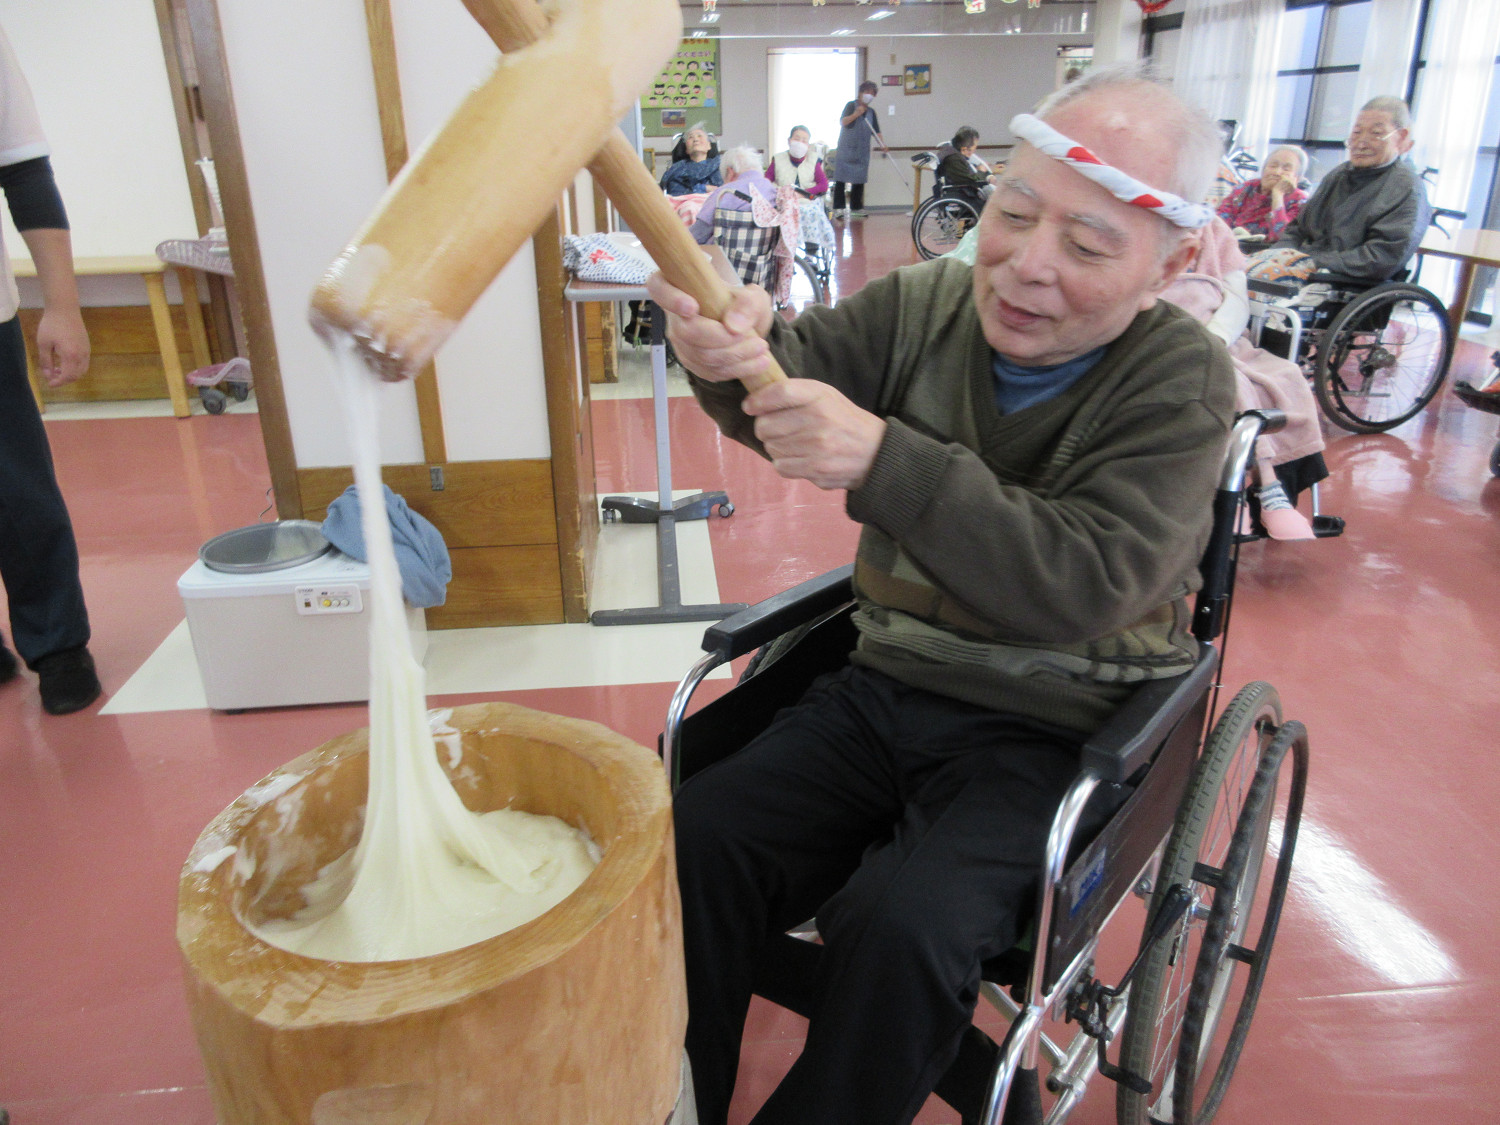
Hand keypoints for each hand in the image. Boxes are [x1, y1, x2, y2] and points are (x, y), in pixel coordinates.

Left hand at [35, 307, 89, 386]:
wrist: (65, 309)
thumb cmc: (51, 325)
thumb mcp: (44, 344)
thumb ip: (46, 361)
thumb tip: (48, 374)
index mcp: (71, 356)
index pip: (68, 376)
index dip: (59, 382)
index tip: (50, 384)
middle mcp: (82, 355)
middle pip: (77, 375)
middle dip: (65, 380)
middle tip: (52, 378)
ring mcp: (86, 351)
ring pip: (82, 370)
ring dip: (71, 374)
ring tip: (58, 370)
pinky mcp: (87, 346)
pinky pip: (84, 362)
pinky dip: (76, 367)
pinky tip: (65, 362)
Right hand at [646, 271, 774, 383]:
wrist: (746, 327)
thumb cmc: (742, 305)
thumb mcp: (753, 296)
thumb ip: (747, 304)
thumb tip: (733, 326)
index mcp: (679, 288)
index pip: (659, 289)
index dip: (671, 299)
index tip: (692, 306)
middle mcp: (674, 318)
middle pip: (686, 332)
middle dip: (721, 338)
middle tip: (751, 336)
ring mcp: (681, 344)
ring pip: (701, 356)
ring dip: (735, 356)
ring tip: (762, 348)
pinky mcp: (693, 364)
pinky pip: (710, 371)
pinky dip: (737, 369)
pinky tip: (759, 362)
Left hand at [741, 379, 885, 490]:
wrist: (874, 452)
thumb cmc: (842, 420)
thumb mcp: (825, 396)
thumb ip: (794, 393)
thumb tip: (755, 401)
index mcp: (820, 396)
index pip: (778, 393)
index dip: (757, 401)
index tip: (750, 407)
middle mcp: (818, 419)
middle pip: (765, 425)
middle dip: (765, 428)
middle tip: (776, 429)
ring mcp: (817, 447)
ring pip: (771, 447)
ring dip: (776, 446)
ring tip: (793, 443)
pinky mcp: (816, 469)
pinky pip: (780, 466)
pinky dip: (784, 463)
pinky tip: (798, 457)